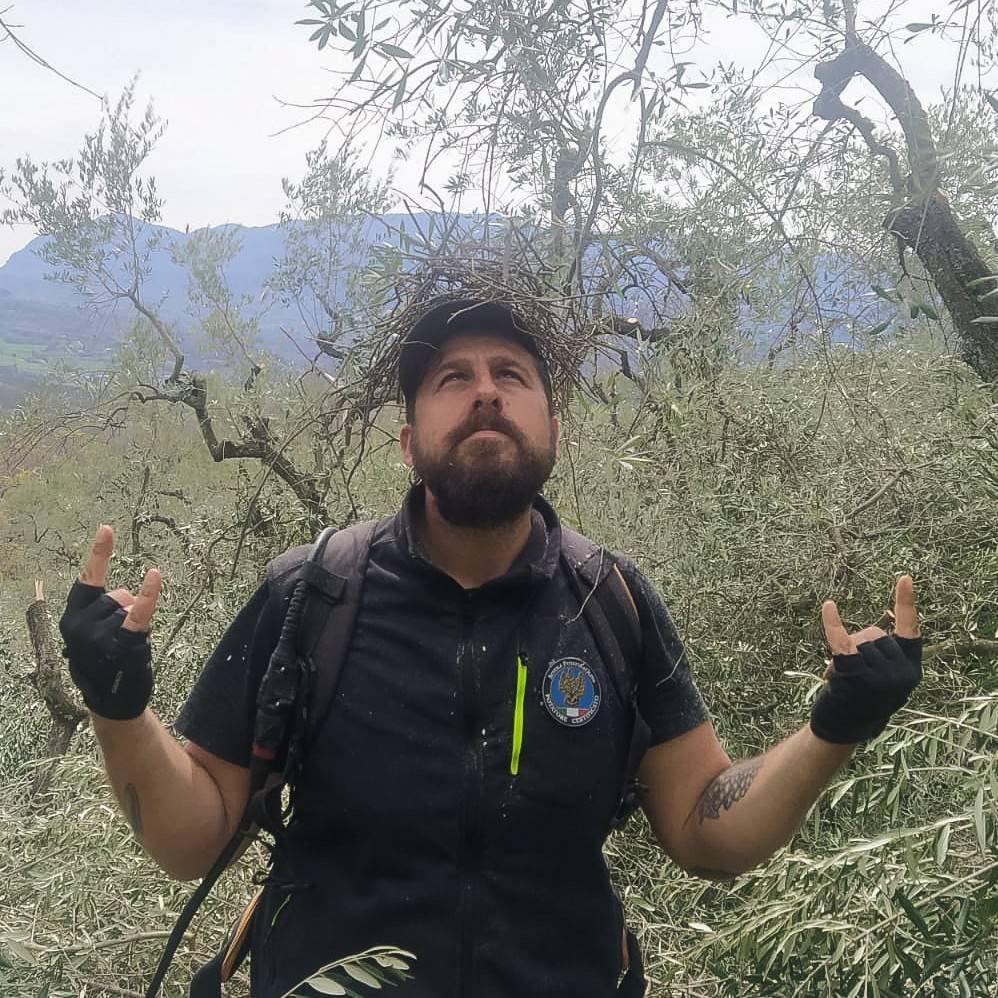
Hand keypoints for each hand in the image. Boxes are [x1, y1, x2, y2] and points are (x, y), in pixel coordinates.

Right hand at [59, 525, 161, 719]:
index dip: (98, 554)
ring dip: (137, 622)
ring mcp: (99, 636)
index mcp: (71, 618)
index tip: (107, 529)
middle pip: (118, 594)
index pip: (87, 580)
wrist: (112, 701)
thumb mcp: (92, 634)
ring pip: (131, 607)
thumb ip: (100, 611)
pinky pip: (137, 614)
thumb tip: (127, 596)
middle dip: (127, 610)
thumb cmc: (104, 662)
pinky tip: (155, 576)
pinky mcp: (123, 644)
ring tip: (126, 646)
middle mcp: (80, 624)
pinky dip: (148, 595)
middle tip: (120, 637)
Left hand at [810, 575, 921, 743]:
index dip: (906, 603)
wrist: (845, 727)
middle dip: (857, 645)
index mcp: (911, 669)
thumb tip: (852, 640)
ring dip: (842, 653)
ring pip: (856, 640)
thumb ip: (876, 652)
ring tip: (840, 677)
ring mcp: (878, 676)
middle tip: (851, 672)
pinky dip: (833, 624)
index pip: (911, 631)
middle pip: (874, 633)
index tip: (903, 578)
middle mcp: (900, 673)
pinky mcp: (854, 677)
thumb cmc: (861, 695)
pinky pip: (842, 643)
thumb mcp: (880, 674)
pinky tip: (828, 606)